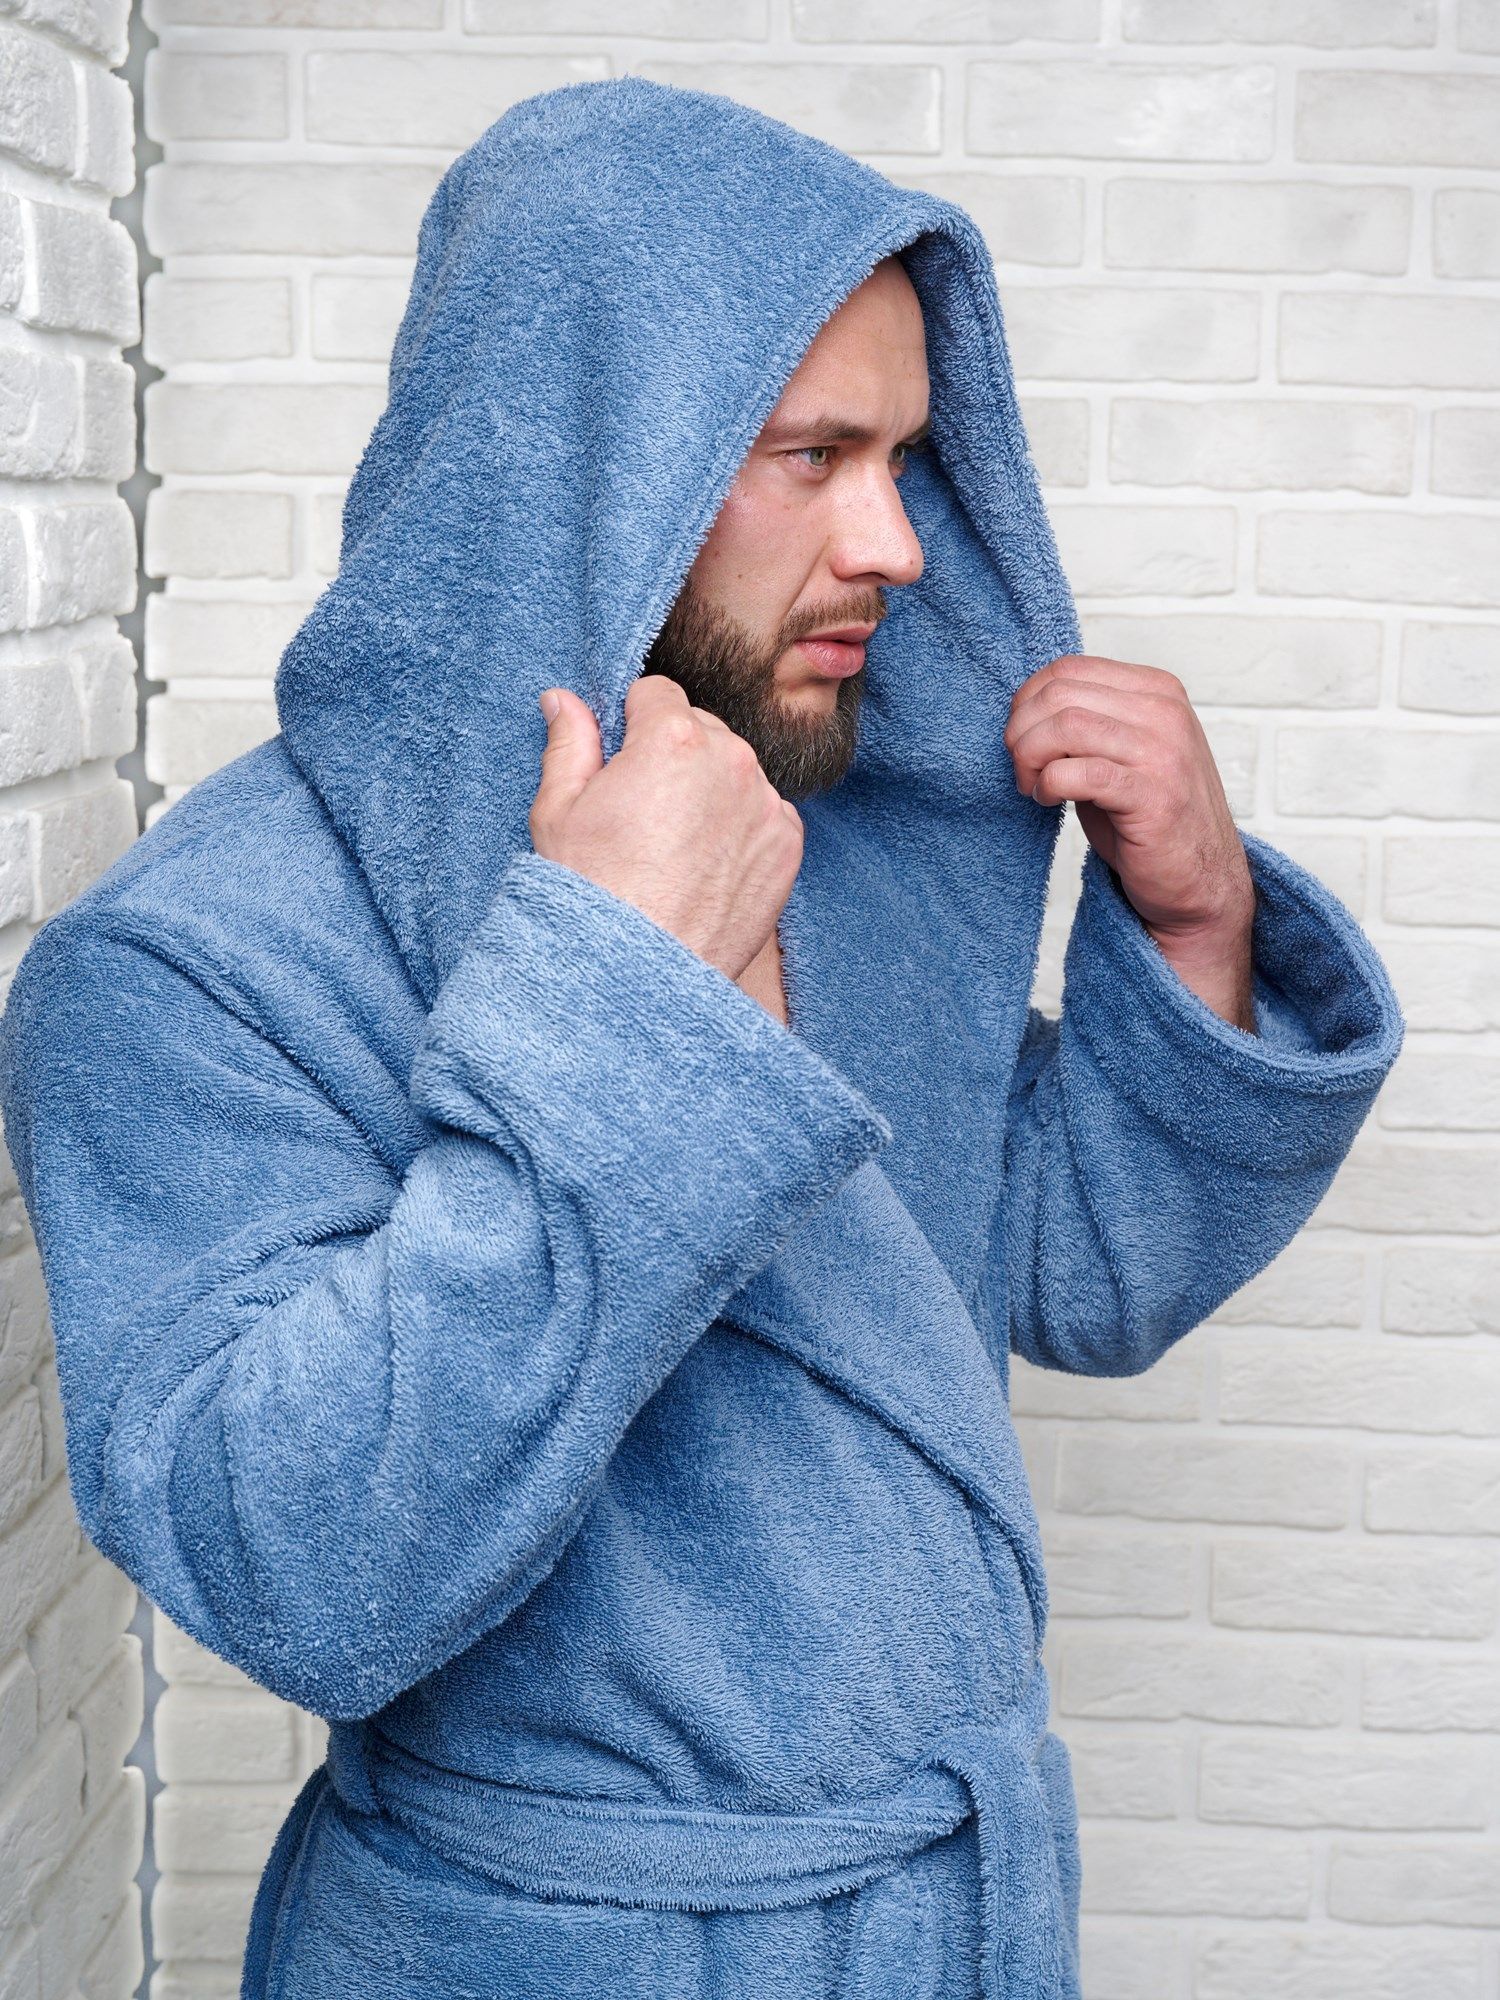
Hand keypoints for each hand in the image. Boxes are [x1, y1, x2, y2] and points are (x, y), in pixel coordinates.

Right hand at [529, 675, 802, 986]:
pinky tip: (705, 865)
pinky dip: (740, 827)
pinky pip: (763, 812)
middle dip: (675, 755)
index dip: (632, 723)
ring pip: (734, 770)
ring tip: (673, 845)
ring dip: (710, 789)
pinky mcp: (788, 843)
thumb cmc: (591, 893)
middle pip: (701, 728)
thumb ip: (569, 743)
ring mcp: (766, 802)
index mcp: (673, 738)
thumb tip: (562, 698)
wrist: (639, 973)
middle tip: (643, 812)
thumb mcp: (558, 811)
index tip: (621, 762)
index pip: (657, 692)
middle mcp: (731, 759)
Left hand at [1003, 655, 1256, 1030]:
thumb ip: (1086, 722)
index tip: (1021, 738)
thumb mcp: (1120, 752)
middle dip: (1021, 732)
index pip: (1069, 669)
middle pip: (1061, 695)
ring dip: (1030, 759)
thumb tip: (1023, 710)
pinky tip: (1048, 800)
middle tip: (1021, 768)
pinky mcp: (1152, 794)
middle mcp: (1164, 713)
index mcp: (1157, 691)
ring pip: (1065, 726)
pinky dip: (1049, 784)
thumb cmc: (1150, 819)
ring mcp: (1163, 751)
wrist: (1199, 879)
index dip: (1027, 702)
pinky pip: (1078, 771)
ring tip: (1033, 786)